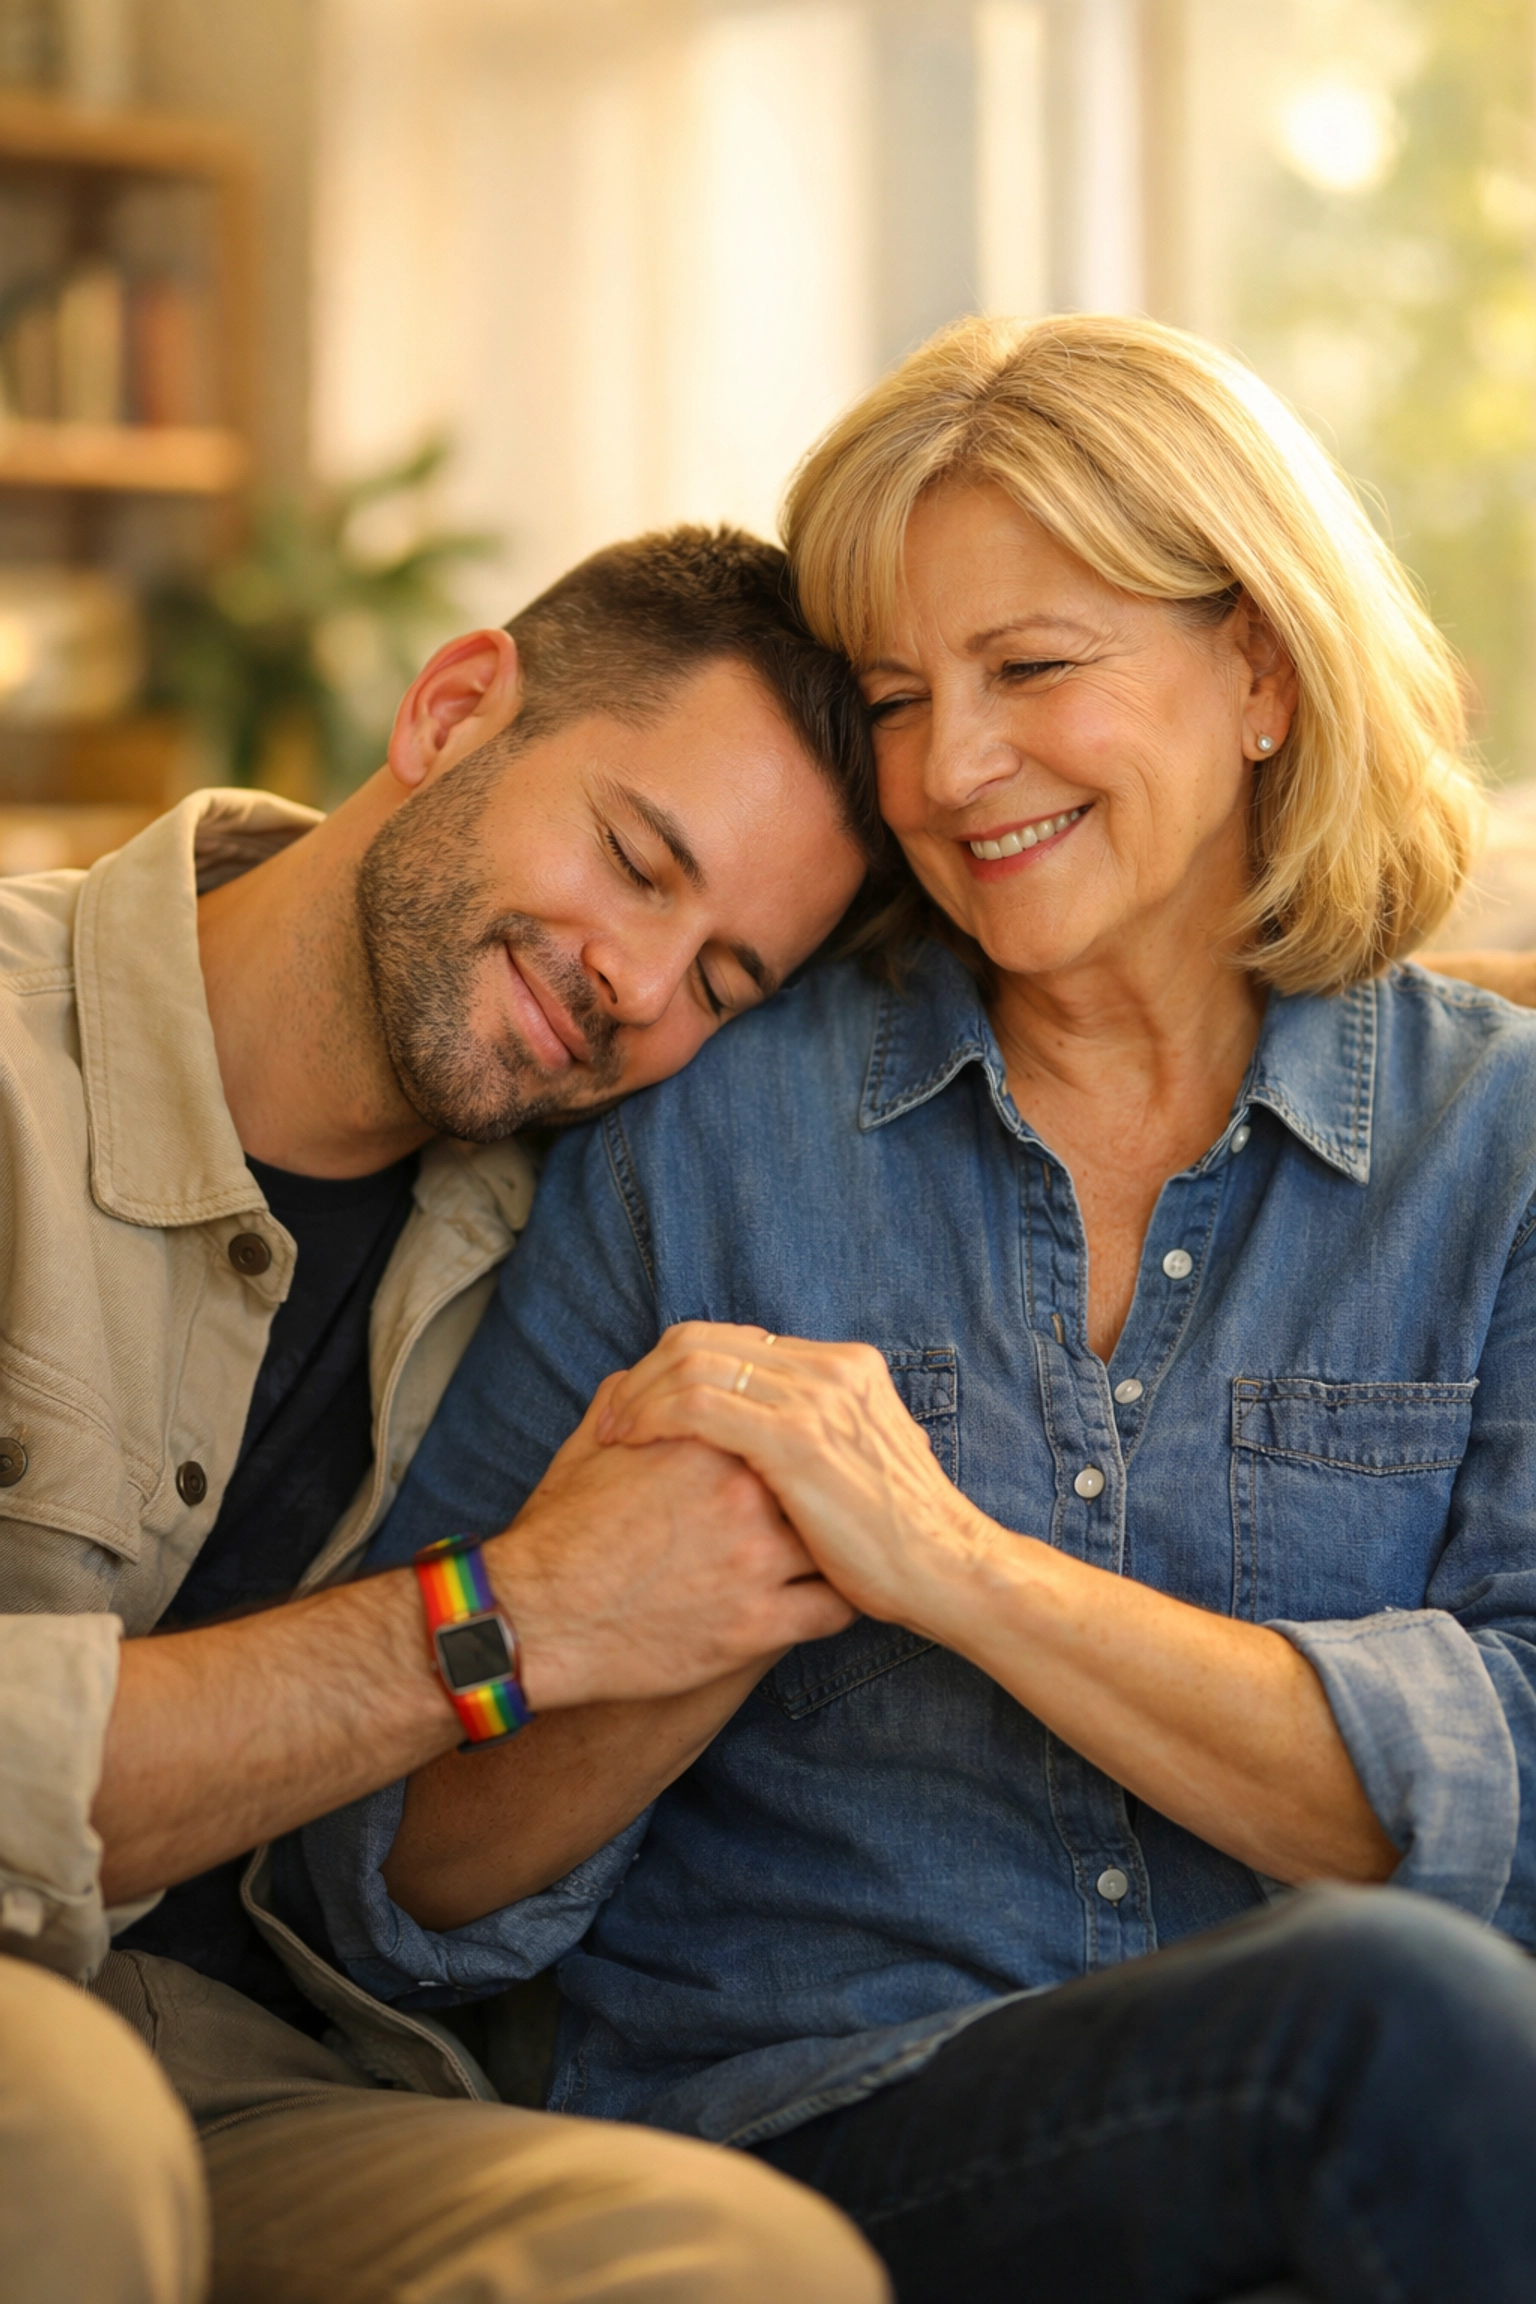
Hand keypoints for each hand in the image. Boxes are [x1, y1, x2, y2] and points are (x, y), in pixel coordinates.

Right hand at [484, 1373, 854, 1707]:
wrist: (534, 1618)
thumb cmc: (561, 1532)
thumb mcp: (590, 1447)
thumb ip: (630, 1400)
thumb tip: (652, 1377)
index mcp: (710, 1441)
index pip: (788, 1422)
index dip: (798, 1443)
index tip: (800, 1460)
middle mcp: (743, 1494)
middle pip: (821, 1480)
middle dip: (824, 1494)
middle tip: (828, 1506)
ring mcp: (755, 1562)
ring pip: (837, 1545)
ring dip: (837, 1550)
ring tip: (833, 1555)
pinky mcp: (757, 1627)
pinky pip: (834, 1609)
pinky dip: (836, 1603)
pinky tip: (820, 1600)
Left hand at [597, 1326, 988, 1629]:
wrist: (947, 1573)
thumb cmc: (894, 1542)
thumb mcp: (858, 1466)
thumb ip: (817, 1436)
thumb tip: (763, 1431)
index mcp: (844, 1367)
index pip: (733, 1340)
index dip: (674, 1367)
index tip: (639, 1406)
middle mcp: (831, 1368)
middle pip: (705, 1339)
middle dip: (646, 1374)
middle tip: (612, 1416)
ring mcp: (816, 1399)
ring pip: (692, 1362)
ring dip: (639, 1394)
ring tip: (612, 1432)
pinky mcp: (797, 1439)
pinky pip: (697, 1403)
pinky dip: (651, 1414)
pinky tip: (627, 1443)